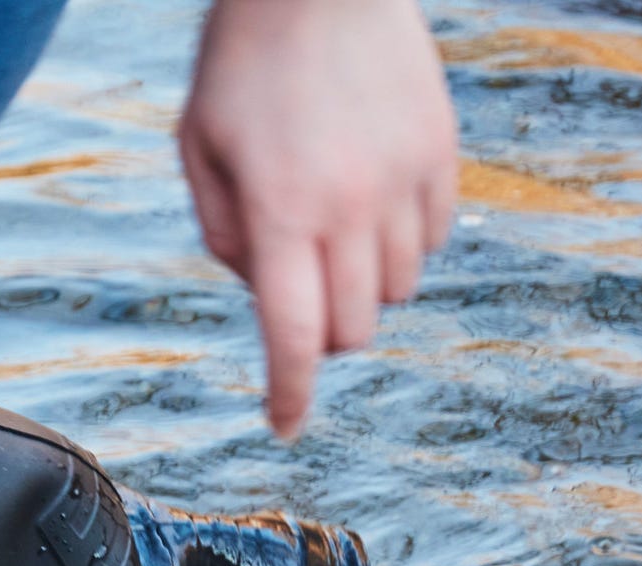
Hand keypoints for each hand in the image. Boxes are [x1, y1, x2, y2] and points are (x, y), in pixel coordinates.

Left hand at [179, 0, 457, 438]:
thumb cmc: (242, 62)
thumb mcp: (200, 150)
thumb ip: (225, 236)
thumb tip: (265, 297)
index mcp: (281, 214)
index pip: (293, 338)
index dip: (289, 395)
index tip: (285, 426)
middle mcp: (350, 205)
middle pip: (352, 331)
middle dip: (323, 338)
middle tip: (300, 303)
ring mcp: (403, 177)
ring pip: (397, 291)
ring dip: (363, 290)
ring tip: (333, 240)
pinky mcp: (441, 149)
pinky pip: (434, 238)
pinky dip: (403, 246)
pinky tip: (372, 208)